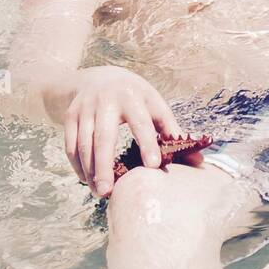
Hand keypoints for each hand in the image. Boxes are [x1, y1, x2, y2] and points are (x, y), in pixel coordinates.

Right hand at [62, 66, 182, 197]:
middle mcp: (106, 101)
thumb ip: (173, 132)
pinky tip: (86, 179)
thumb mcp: (155, 106)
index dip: (148, 143)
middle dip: (105, 165)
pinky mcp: (70, 116)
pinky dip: (77, 164)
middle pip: (104, 136)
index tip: (153, 166)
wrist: (98, 77)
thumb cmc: (135, 97)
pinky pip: (70, 144)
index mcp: (133, 96)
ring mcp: (85, 108)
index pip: (141, 123)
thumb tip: (198, 162)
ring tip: (99, 191)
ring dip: (90, 169)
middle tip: (109, 192)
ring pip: (84, 143)